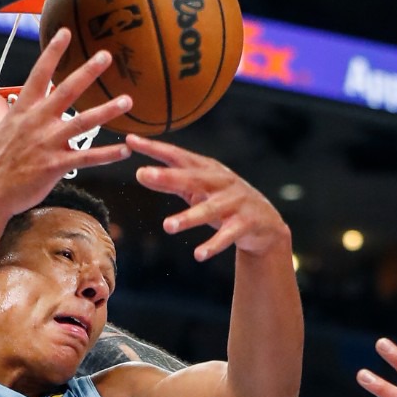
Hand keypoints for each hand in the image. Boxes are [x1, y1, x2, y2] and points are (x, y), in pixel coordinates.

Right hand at [0, 29, 134, 215]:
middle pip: (66, 91)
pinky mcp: (56, 164)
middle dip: (87, 72)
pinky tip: (124, 149)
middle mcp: (37, 122)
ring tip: (127, 101)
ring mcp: (48, 143)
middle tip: (106, 56)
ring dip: (106, 111)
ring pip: (82, 122)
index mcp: (23, 110)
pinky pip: (87, 157)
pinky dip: (107, 154)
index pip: (39, 75)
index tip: (65, 33)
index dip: (52, 53)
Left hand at [127, 135, 290, 261]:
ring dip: (189, 218)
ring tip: (168, 227)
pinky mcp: (245, 223)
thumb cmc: (224, 201)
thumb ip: (172, 182)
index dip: (154, 148)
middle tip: (142, 174)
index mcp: (207, 170)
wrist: (266, 222)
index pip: (177, 156)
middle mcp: (221, 182)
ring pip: (209, 209)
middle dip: (168, 176)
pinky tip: (199, 255)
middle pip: (192, 178)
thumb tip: (141, 173)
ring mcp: (234, 202)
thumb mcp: (199, 189)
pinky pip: (227, 235)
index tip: (131, 141)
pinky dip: (213, 245)